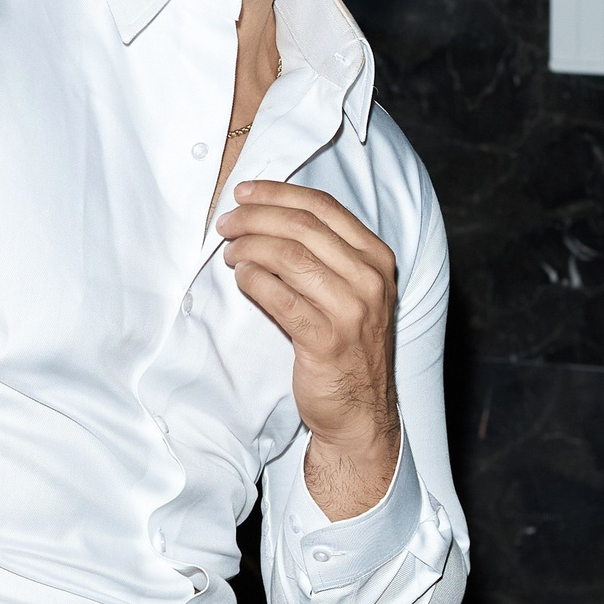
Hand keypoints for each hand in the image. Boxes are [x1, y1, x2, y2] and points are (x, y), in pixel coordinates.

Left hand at [216, 180, 399, 518]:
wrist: (360, 411)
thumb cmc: (346, 345)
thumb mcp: (349, 291)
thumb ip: (321, 253)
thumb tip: (264, 215)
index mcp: (377, 257)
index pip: (323, 207)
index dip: (278, 193)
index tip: (244, 192)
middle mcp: (371, 278)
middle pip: (302, 227)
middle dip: (255, 217)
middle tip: (226, 223)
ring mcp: (353, 309)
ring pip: (289, 256)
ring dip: (249, 247)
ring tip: (229, 252)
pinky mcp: (327, 339)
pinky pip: (279, 296)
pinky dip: (253, 280)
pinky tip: (241, 278)